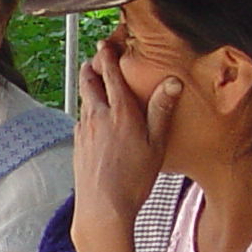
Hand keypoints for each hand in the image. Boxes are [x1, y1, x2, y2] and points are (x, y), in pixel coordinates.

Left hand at [71, 38, 180, 250]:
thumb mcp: (156, 144)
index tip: (106, 44)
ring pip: (83, 100)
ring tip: (90, 78)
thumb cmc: (133, 179)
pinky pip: (81, 120)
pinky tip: (90, 117)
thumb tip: (173, 81)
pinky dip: (86, 110)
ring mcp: (84, 131)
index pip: (111, 75)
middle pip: (90, 82)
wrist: (102, 207)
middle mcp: (97, 117)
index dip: (108, 56)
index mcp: (120, 112)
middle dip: (92, 66)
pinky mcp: (78, 146)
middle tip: (95, 56)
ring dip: (87, 86)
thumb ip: (161, 110)